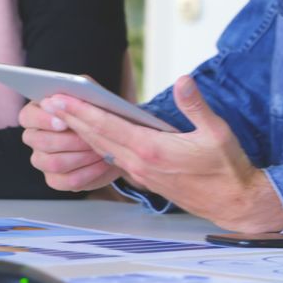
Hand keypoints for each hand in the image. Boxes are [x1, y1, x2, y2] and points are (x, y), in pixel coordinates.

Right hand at [19, 100, 121, 191]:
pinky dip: (88, 172)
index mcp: (37, 114)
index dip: (43, 120)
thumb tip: (65, 96)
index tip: (63, 121)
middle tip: (90, 138)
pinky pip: (67, 181)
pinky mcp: (56, 179)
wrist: (116, 139)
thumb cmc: (99, 113)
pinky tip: (102, 163)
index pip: (27, 116)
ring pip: (53, 162)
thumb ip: (80, 90)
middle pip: (39, 142)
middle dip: (69, 140)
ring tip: (100, 150)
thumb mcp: (93, 95)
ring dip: (80, 156)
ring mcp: (43, 160)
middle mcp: (35, 138)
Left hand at [47, 75, 282, 233]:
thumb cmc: (226, 168)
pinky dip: (100, 145)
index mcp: (153, 150)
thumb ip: (196, 106)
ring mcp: (141, 174)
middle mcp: (141, 164)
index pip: (108, 126)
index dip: (81, 111)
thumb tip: (183, 80)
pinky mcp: (146, 180)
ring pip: (104, 149)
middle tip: (50, 101)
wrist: (232, 202)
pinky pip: (115, 159)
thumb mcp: (218, 132)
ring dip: (83, 132)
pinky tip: (95, 136)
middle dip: (72, 118)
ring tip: (65, 115)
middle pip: (97, 137)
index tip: (60, 98)